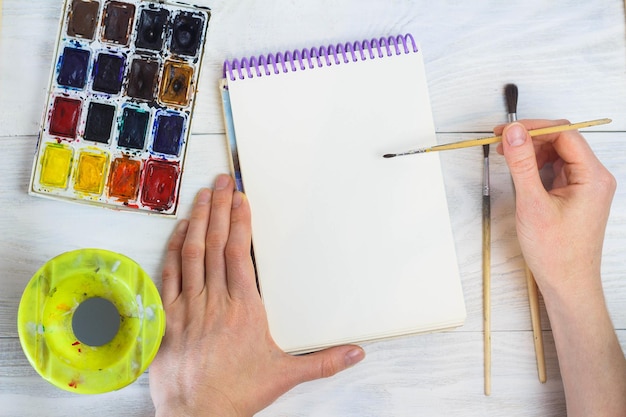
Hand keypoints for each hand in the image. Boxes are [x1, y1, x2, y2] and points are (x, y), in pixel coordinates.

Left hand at [149, 174, 364, 416]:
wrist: (197, 414)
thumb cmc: (238, 393)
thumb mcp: (286, 375)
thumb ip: (324, 362)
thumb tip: (356, 354)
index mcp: (244, 308)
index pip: (240, 253)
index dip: (240, 221)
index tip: (241, 198)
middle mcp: (215, 300)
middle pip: (216, 244)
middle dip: (220, 209)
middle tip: (222, 182)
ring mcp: (189, 306)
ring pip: (191, 253)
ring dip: (198, 222)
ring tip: (203, 196)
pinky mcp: (170, 318)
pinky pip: (170, 275)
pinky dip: (173, 250)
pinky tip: (179, 232)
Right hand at [497, 121, 625, 416]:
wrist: (567, 284)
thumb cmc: (556, 252)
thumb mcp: (532, 203)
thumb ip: (522, 164)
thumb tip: (514, 131)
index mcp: (593, 176)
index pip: (565, 134)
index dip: (534, 128)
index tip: (506, 131)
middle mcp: (594, 177)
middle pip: (562, 141)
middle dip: (531, 138)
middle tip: (501, 141)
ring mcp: (585, 186)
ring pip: (557, 154)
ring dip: (532, 152)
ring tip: (507, 157)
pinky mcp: (575, 195)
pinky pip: (556, 170)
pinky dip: (536, 167)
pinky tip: (520, 172)